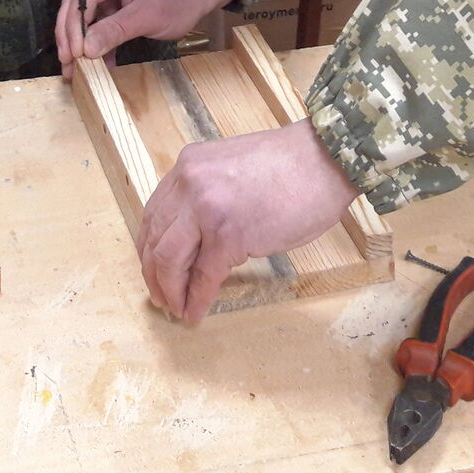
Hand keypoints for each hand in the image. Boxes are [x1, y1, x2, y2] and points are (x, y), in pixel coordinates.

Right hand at [56, 0, 230, 79]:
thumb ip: (115, 31)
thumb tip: (85, 49)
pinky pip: (101, 20)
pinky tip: (100, 62)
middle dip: (69, 35)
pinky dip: (99, 40)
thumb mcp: (149, 16)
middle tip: (67, 64)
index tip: (74, 54)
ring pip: (85, 14)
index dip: (73, 27)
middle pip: (76, 4)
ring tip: (74, 68)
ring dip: (80, 41)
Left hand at [139, 119, 359, 321]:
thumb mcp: (230, 167)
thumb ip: (207, 191)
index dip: (150, 246)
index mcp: (190, 166)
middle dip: (154, 274)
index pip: (155, 213)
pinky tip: (195, 312)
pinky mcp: (230, 236)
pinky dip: (196, 299)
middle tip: (159, 295)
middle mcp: (190, 184)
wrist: (324, 160)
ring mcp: (207, 210)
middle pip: (155, 239)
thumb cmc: (289, 164)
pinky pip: (203, 276)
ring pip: (169, 260)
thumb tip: (195, 232)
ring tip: (175, 307)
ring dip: (169, 290)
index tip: (154, 267)